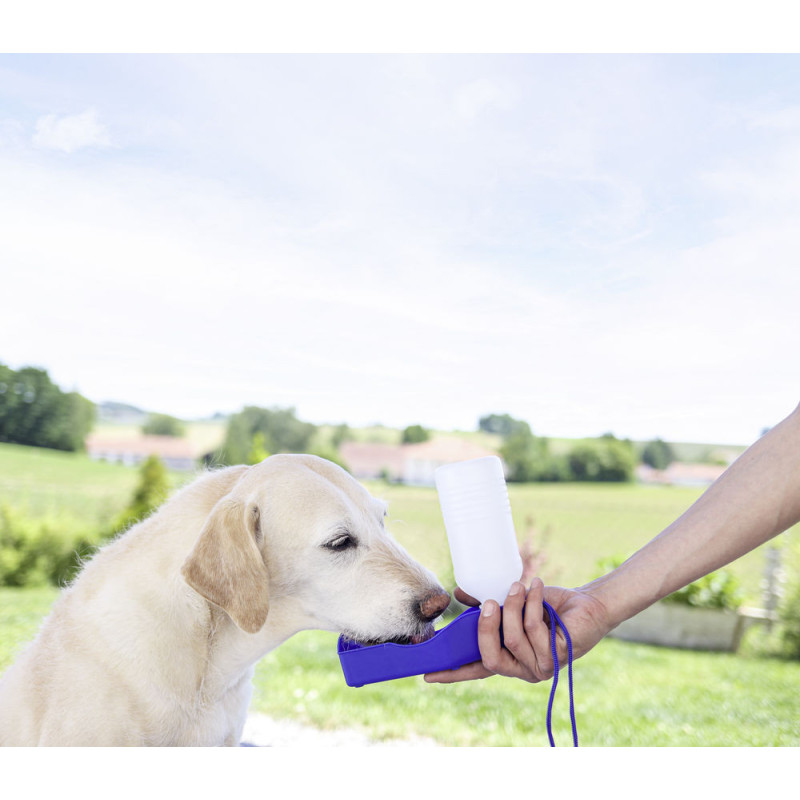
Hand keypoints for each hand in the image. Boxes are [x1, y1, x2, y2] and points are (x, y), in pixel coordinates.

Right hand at [424, 579, 611, 683]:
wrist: (586, 603)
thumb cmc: (548, 606)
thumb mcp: (511, 603)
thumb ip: (485, 603)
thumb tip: (457, 594)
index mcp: (509, 658)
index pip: (476, 670)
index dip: (452, 674)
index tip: (428, 676)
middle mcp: (523, 668)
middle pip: (490, 657)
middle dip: (486, 625)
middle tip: (489, 601)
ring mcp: (541, 666)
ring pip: (512, 637)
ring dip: (514, 605)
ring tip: (520, 585)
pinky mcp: (558, 656)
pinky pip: (533, 629)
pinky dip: (533, 603)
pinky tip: (538, 589)